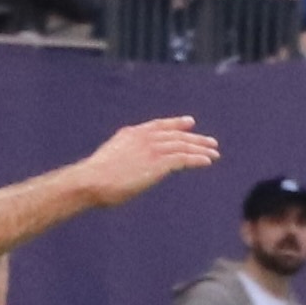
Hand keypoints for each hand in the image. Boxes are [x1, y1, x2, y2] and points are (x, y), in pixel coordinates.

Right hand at [76, 117, 219, 207]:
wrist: (91, 181)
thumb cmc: (92, 180)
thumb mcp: (107, 163)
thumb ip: (120, 161)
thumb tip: (120, 172)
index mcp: (131, 134)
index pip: (159, 125)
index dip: (176, 124)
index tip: (189, 122)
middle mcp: (144, 137)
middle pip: (176, 135)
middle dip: (194, 138)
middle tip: (210, 142)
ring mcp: (152, 149)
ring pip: (183, 145)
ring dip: (200, 149)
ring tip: (214, 153)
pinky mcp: (158, 163)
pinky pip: (183, 158)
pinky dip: (197, 159)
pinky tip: (207, 162)